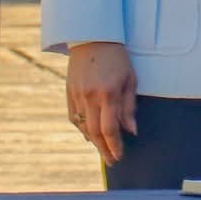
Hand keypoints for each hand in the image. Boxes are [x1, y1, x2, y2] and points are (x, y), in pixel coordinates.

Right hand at [66, 41, 136, 166]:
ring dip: (93, 141)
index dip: (115, 145)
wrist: (92, 38)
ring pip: (83, 127)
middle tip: (112, 161)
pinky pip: (75, 118)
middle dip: (104, 149)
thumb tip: (131, 131)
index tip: (120, 155)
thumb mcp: (130, 79)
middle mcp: (90, 97)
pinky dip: (83, 129)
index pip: (110, 128)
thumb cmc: (117, 58)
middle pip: (95, 132)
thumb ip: (129, 107)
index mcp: (107, 94)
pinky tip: (90, 135)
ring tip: (103, 150)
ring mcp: (77, 96)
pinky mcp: (69, 93)